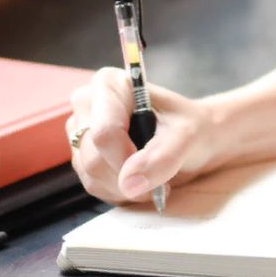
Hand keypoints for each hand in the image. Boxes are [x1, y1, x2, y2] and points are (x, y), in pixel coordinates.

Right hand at [66, 67, 214, 204]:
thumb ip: (162, 157)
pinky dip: (121, 191)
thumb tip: (129, 183)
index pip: (104, 133)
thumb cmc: (192, 127)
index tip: (155, 168)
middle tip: (162, 175)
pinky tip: (141, 180)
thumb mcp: (188, 136)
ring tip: (155, 176)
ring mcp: (80, 132)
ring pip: (91, 176)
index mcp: (109, 85)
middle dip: (130, 176)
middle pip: (94, 158)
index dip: (127, 159)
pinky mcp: (82, 156)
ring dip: (127, 187)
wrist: (195, 139)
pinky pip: (94, 185)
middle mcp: (87, 104)